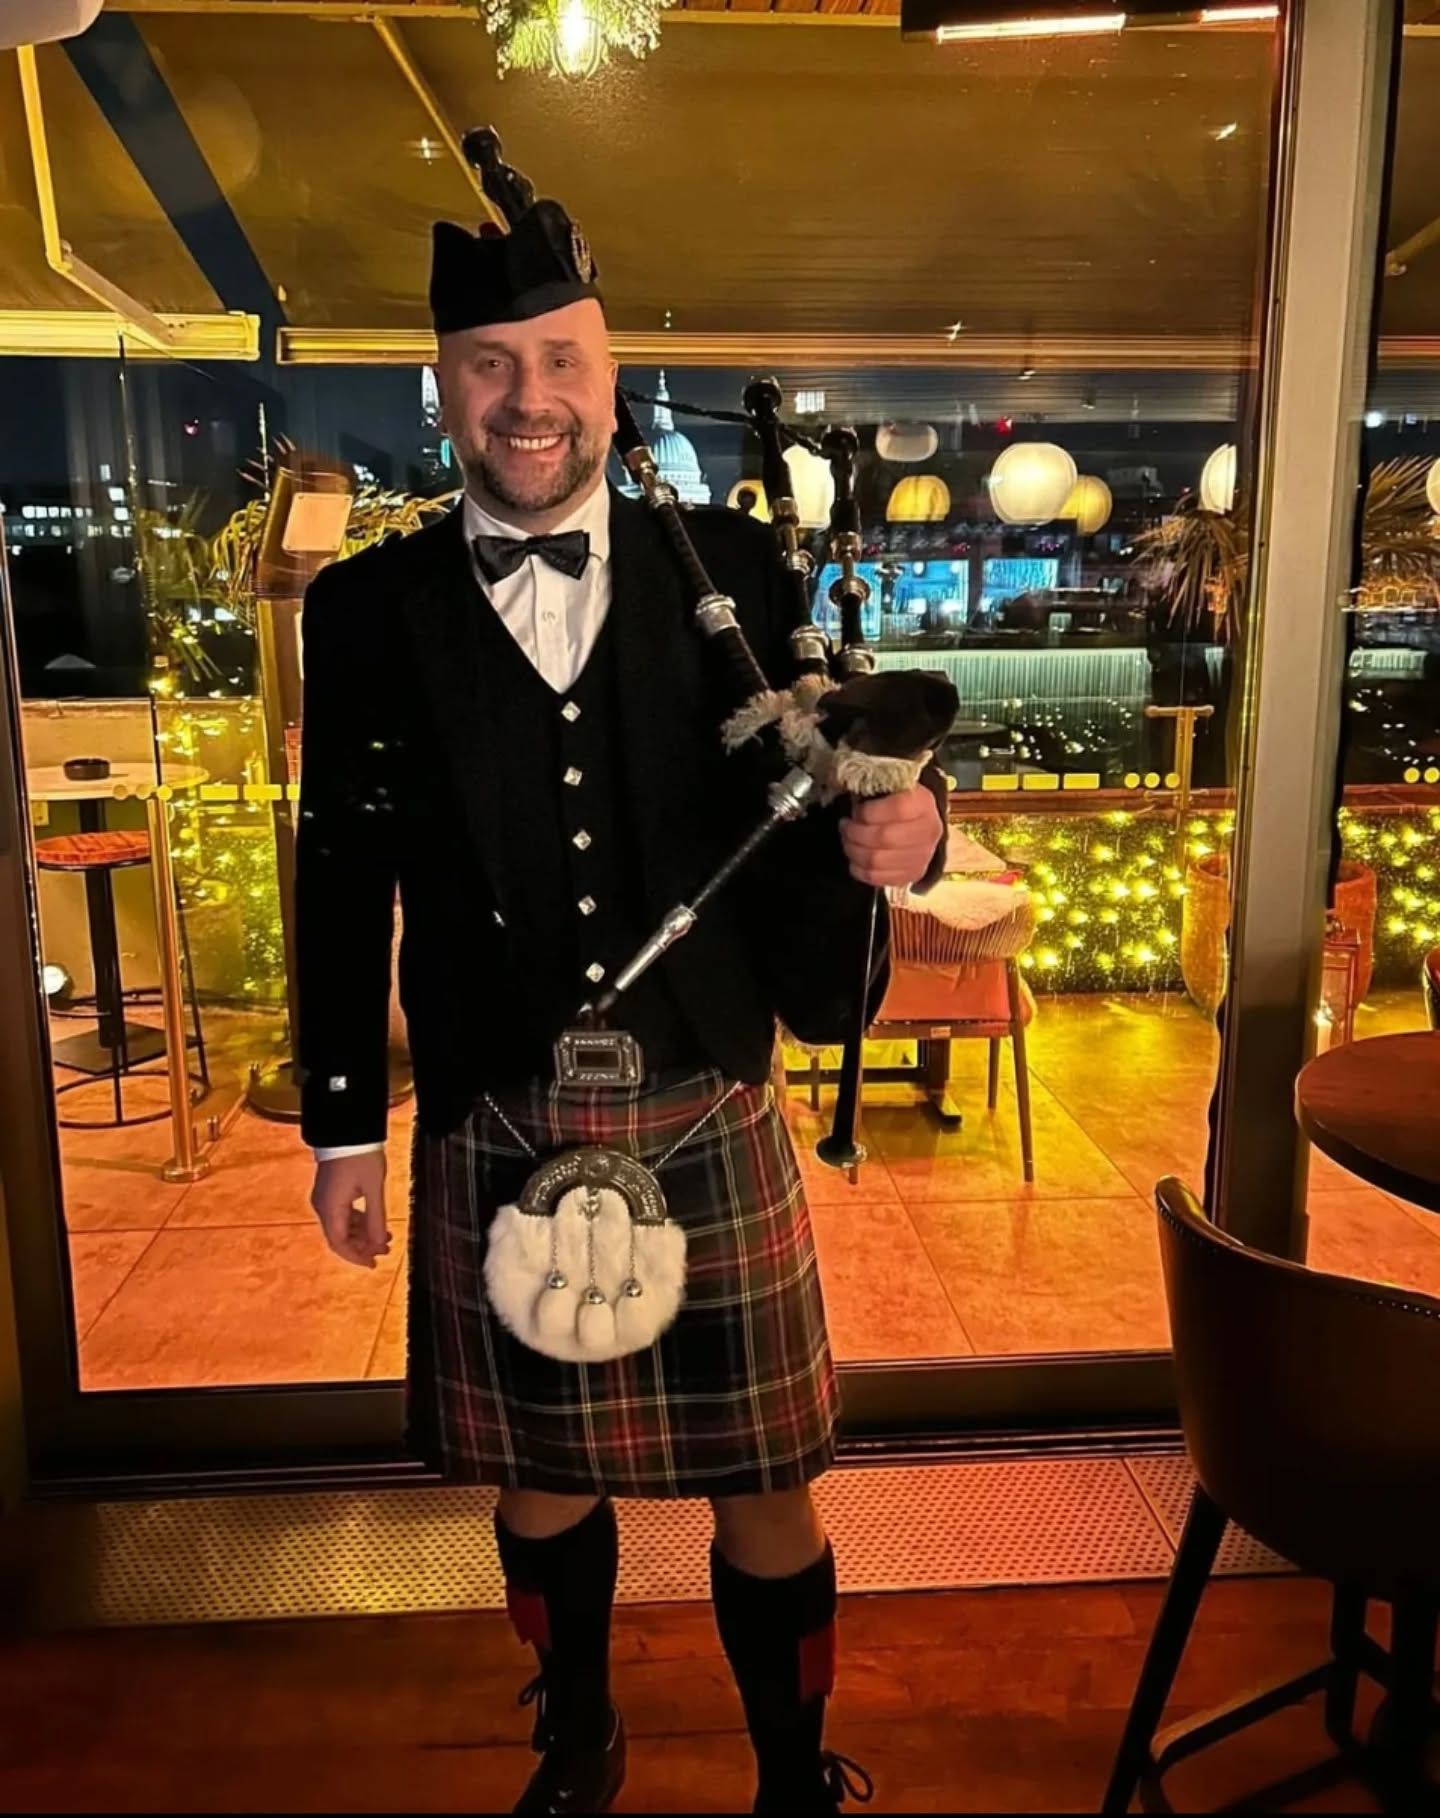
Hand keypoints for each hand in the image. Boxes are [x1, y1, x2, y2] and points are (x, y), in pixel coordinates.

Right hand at [311, 1151, 391, 1268]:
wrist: (349, 1128)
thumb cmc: (361, 1154)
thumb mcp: (373, 1188)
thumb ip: (375, 1218)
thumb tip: (378, 1244)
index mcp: (330, 1207)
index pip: (339, 1243)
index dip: (356, 1257)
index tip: (373, 1264)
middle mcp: (322, 1205)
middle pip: (339, 1236)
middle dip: (362, 1246)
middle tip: (385, 1250)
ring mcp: (325, 1197)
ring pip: (341, 1225)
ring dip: (361, 1234)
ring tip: (385, 1237)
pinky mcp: (330, 1190)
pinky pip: (341, 1213)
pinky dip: (357, 1221)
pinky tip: (374, 1222)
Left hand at [840, 785, 942, 887]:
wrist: (919, 824)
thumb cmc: (897, 802)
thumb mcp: (890, 788)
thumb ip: (872, 790)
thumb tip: (842, 789)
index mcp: (923, 802)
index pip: (898, 809)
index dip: (870, 812)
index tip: (856, 811)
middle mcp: (928, 830)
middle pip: (884, 837)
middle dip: (855, 833)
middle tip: (845, 826)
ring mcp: (922, 856)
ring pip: (877, 860)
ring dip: (854, 851)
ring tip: (848, 841)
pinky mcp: (911, 874)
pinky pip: (877, 878)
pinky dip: (859, 870)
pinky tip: (855, 859)